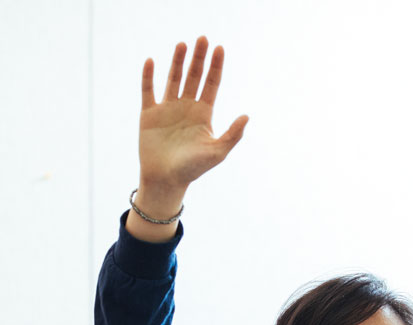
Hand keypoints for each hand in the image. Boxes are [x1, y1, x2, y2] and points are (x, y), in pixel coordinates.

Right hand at [138, 37, 247, 205]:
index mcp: (204, 115)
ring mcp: (167, 109)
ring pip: (173, 79)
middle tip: (203, 38)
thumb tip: (247, 116)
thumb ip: (232, 134)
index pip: (212, 85)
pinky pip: (148, 91)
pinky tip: (152, 61)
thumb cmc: (193, 169)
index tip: (219, 48)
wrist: (166, 181)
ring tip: (183, 44)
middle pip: (194, 77)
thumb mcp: (217, 152)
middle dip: (199, 58)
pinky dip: (148, 76)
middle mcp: (186, 107)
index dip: (216, 67)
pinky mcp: (149, 114)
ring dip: (178, 62)